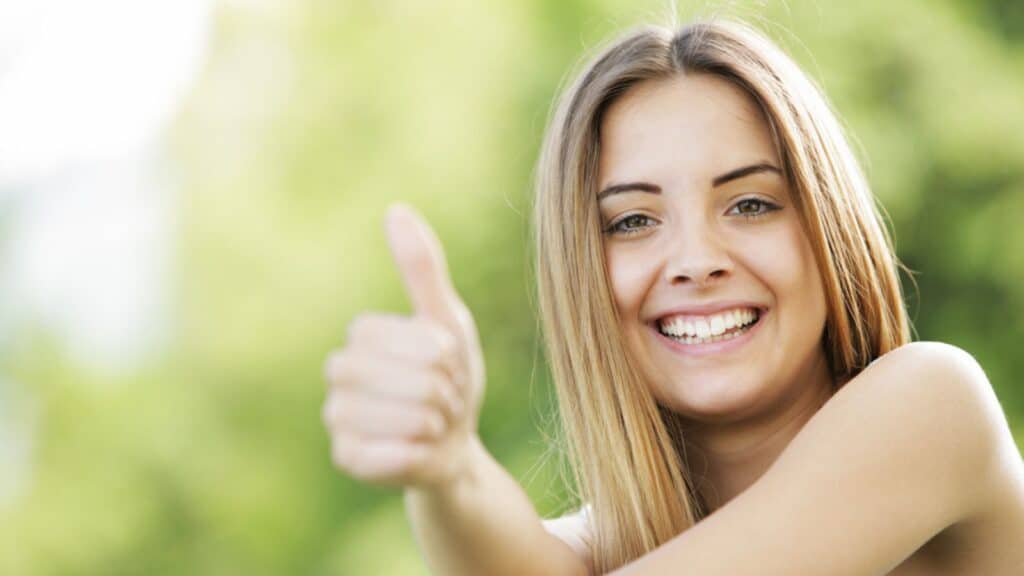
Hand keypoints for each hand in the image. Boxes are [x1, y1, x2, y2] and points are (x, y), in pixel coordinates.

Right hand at [322, 204, 485, 488]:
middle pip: (407, 379)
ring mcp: (338, 418)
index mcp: (361, 335)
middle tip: (445, 398)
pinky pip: (392, 455)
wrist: (455, 445)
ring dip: (436, 422)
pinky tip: (418, 449)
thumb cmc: (451, 377)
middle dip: (442, 389)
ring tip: (435, 422)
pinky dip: (420, 453)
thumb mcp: (448, 319)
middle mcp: (339, 373)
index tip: (448, 363)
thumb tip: (395, 209)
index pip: (402, 336)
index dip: (439, 354)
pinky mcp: (347, 458)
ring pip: (404, 418)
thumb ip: (422, 268)